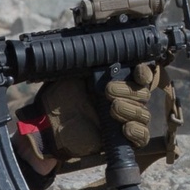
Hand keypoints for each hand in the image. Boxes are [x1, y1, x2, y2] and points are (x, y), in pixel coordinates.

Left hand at [20, 63, 163, 160]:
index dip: (144, 73)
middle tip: (107, 91)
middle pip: (143, 94)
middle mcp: (122, 98)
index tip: (137, 71)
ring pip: (143, 114)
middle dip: (129, 90)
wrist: (46, 127)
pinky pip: (140, 138)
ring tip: (113, 107)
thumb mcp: (71, 75)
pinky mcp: (120, 140)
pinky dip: (137, 132)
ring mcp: (123, 120)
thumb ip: (87, 65)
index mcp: (114, 81)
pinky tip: (125, 128)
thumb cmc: (56, 98)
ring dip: (131, 109)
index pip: (140, 75)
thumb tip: (99, 49)